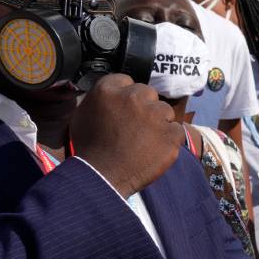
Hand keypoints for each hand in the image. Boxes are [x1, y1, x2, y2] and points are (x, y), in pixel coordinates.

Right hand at [69, 74, 180, 197]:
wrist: (102, 177)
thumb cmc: (89, 148)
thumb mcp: (83, 114)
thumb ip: (102, 99)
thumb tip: (113, 95)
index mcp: (108, 89)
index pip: (126, 81)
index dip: (126, 97)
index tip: (124, 110)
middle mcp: (134, 97)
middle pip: (148, 93)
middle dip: (144, 107)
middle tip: (135, 127)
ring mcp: (155, 115)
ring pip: (165, 111)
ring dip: (159, 123)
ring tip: (144, 141)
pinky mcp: (171, 134)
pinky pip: (176, 131)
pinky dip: (169, 140)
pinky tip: (154, 151)